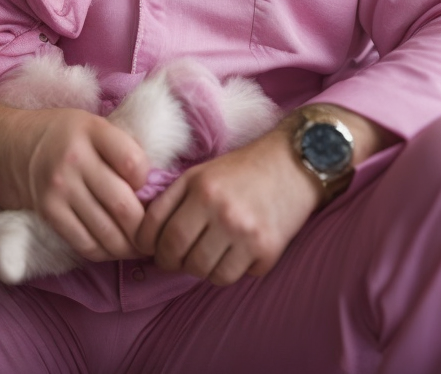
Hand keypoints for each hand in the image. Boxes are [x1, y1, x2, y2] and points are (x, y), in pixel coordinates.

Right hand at [0, 98, 150, 262]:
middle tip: (154, 235)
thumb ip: (116, 145)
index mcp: (92, 130)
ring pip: (106, 229)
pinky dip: (102, 252)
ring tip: (139, 249)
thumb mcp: (87, 124)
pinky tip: (111, 250)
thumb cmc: (55, 133)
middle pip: (124, 204)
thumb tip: (153, 181)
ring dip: (128, 246)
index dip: (148, 181)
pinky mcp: (47, 211)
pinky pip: (83, 241)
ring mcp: (59, 187)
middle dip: (144, 227)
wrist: (3, 144)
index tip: (147, 188)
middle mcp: (76, 158)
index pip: (135, 164)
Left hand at [135, 127, 321, 286]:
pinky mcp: (267, 249)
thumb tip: (145, 237)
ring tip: (211, 252)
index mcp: (199, 186)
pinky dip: (232, 270)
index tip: (152, 248)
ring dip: (203, 268)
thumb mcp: (201, 173)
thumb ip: (173, 199)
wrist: (294, 163)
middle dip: (172, 261)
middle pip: (178, 256)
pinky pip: (235, 277)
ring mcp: (244, 232)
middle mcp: (219, 209)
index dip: (148, 245)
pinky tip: (237, 252)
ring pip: (205, 273)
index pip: (155, 229)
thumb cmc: (243, 169)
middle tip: (180, 257)